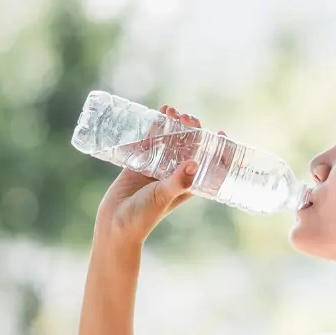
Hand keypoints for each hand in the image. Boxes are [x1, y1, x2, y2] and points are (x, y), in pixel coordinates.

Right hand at [93, 105, 224, 247]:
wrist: (114, 224)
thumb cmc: (143, 217)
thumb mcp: (162, 197)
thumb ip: (177, 182)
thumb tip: (193, 164)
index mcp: (187, 185)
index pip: (208, 164)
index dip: (217, 149)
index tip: (221, 133)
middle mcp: (174, 174)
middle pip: (189, 147)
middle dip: (191, 130)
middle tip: (186, 117)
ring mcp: (157, 168)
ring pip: (169, 141)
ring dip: (172, 125)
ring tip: (170, 110)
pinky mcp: (139, 164)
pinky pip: (149, 142)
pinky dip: (153, 128)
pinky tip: (156, 115)